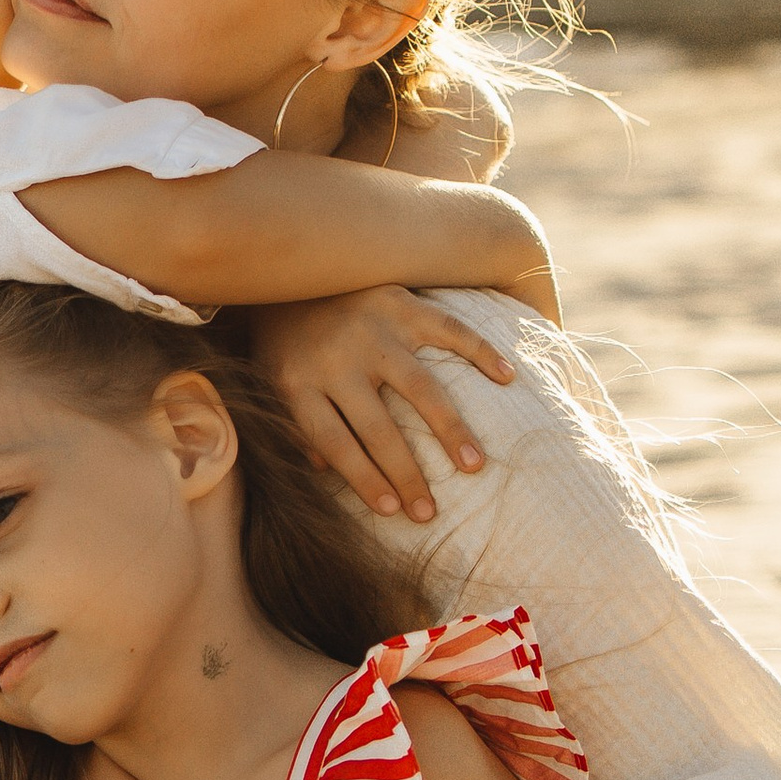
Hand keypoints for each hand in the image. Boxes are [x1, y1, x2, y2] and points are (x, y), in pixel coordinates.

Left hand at [245, 287, 512, 522]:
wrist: (288, 267)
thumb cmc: (286, 341)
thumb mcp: (273, 384)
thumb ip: (296, 426)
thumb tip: (323, 470)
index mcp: (298, 382)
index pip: (335, 443)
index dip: (364, 480)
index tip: (392, 511)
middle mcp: (337, 357)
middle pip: (378, 428)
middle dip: (406, 475)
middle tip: (431, 512)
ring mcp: (372, 328)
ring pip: (420, 387)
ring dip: (450, 430)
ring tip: (474, 465)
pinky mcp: (399, 301)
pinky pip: (448, 328)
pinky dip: (480, 352)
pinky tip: (506, 378)